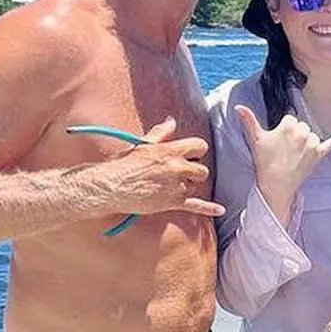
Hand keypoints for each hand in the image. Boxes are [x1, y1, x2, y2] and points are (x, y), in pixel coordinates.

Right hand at [102, 117, 223, 217]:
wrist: (111, 187)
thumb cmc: (123, 164)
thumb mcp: (143, 144)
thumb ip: (161, 133)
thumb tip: (171, 121)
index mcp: (171, 150)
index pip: (200, 146)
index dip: (196, 151)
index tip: (189, 155)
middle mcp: (177, 167)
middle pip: (202, 170)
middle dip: (193, 172)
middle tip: (177, 174)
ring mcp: (177, 186)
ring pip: (195, 186)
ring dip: (186, 187)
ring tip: (168, 186)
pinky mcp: (173, 202)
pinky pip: (196, 205)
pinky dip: (209, 208)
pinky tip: (219, 210)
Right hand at [235, 105, 330, 222]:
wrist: (276, 183)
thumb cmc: (264, 161)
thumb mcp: (255, 139)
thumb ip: (249, 120)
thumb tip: (238, 107)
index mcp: (289, 125)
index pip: (290, 119)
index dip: (283, 130)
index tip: (278, 141)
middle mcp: (303, 132)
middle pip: (301, 126)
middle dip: (294, 136)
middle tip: (284, 150)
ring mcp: (312, 143)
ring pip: (311, 135)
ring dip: (305, 142)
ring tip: (293, 155)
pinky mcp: (319, 154)